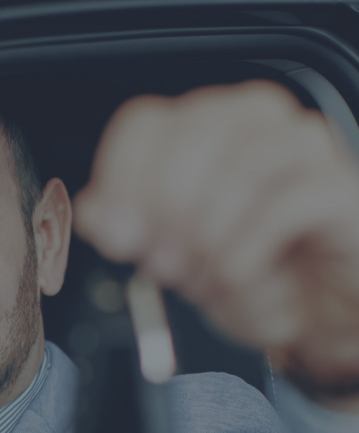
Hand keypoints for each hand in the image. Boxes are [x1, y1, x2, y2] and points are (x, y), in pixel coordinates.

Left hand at [72, 80, 358, 407]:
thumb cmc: (258, 274)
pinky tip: (241, 278)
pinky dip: (247, 253)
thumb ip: (132, 233)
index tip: (118, 237)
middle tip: (163, 265)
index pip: (144, 126)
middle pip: (189, 138)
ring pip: (237, 169)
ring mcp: (302, 148)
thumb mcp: (180, 262)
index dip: (121, 182)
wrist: (327, 310)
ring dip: (208, 237)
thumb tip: (97, 213)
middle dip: (165, 212)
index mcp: (206, 130)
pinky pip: (281, 208)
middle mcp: (255, 122)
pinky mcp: (340, 188)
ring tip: (208, 278)